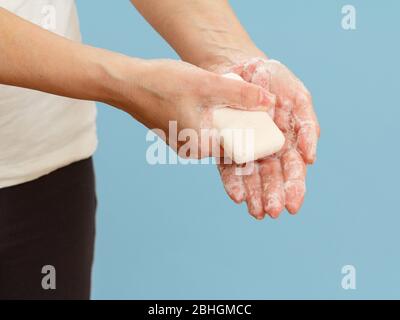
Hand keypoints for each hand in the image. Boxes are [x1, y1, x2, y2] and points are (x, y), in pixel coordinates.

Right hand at [111, 59, 274, 158]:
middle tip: (250, 105)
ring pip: (216, 133)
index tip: (264, 118)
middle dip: (242, 124)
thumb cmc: (162, 84)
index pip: (240, 146)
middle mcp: (193, 150)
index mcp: (202, 146)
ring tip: (231, 99)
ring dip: (227, 118)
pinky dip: (213, 116)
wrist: (127, 83)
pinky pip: (204, 128)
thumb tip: (270, 102)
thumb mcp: (207, 85)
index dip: (255, 132)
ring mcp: (185, 143)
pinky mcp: (179, 133)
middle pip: (229, 140)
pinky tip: (213, 100)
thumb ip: (240, 95)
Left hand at [206, 57, 319, 218]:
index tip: (293, 205)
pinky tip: (237, 195)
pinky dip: (233, 181)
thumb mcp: (298, 97)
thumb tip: (310, 158)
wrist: (241, 67)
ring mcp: (246, 149)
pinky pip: (228, 167)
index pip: (294, 170)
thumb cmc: (274, 81)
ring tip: (256, 211)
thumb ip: (306, 125)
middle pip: (272, 178)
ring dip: (254, 195)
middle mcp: (268, 150)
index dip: (294, 188)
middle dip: (273, 196)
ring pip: (251, 177)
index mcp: (288, 141)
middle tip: (272, 212)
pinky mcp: (226, 146)